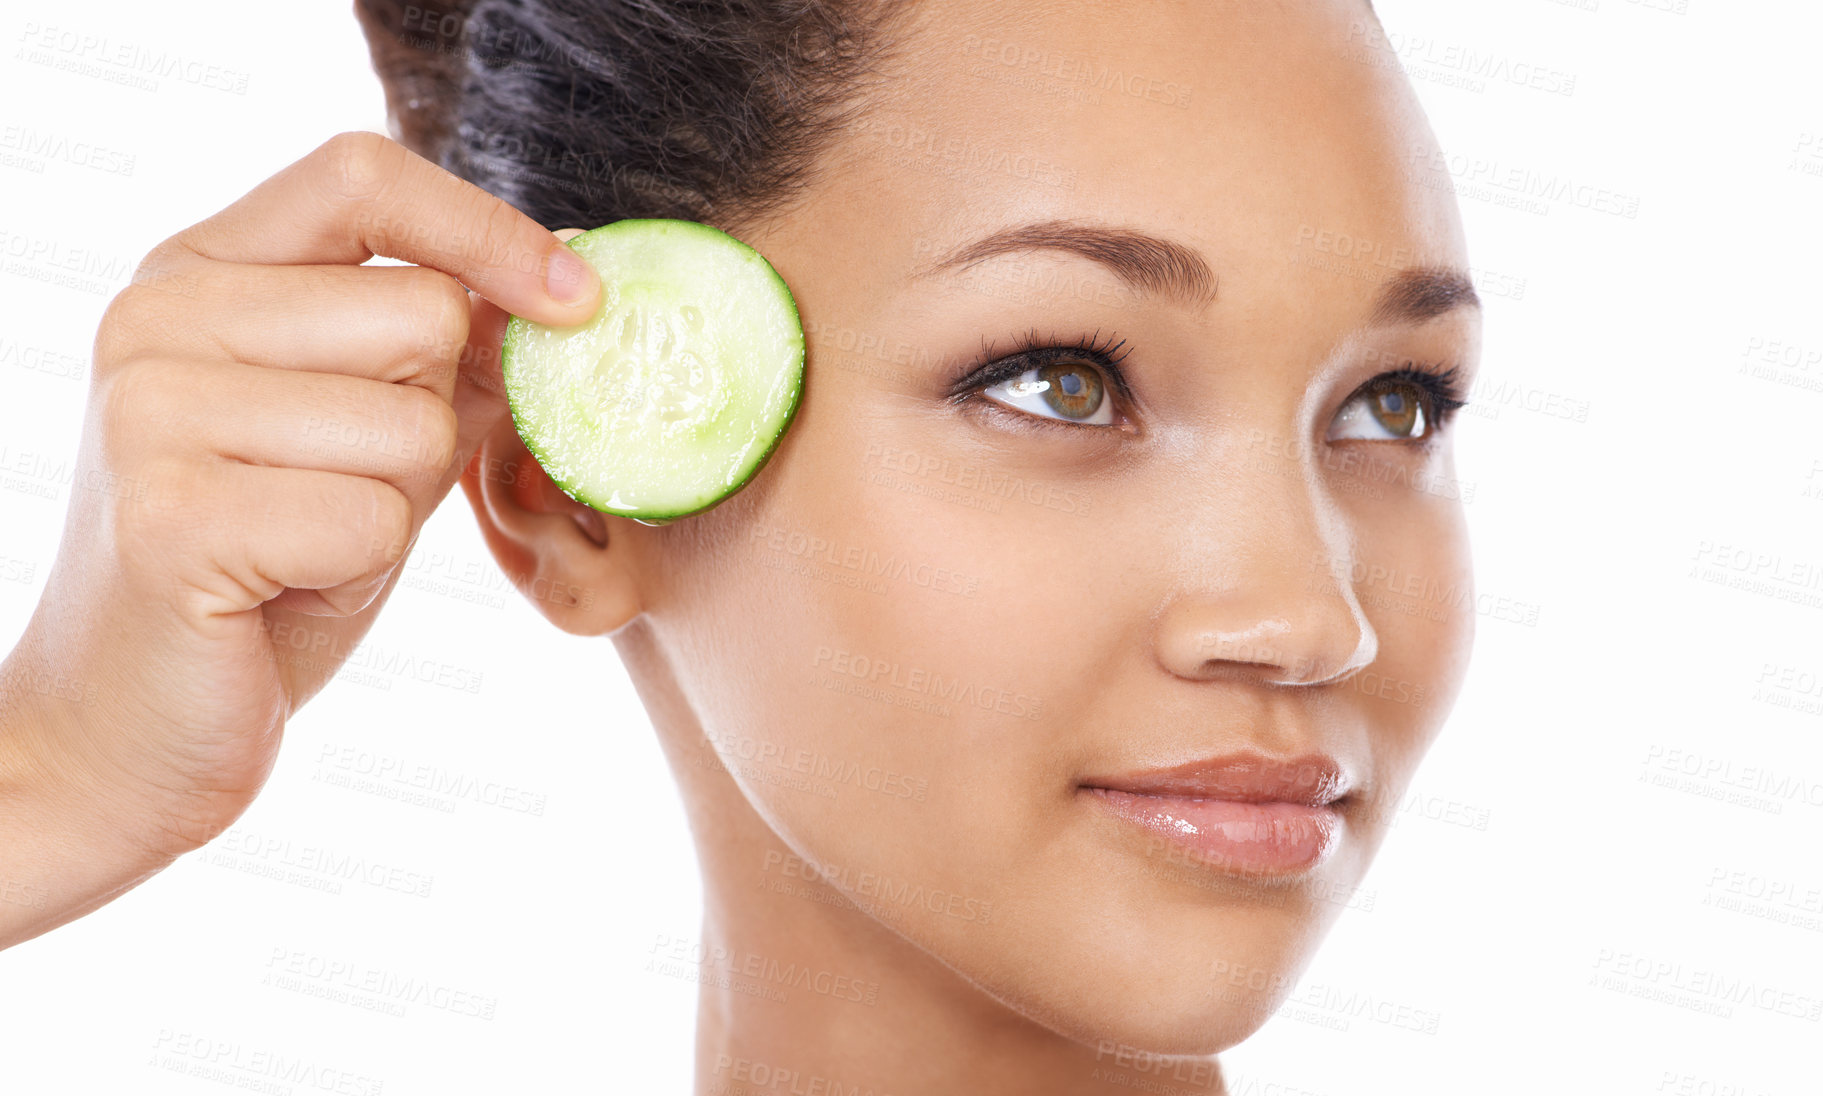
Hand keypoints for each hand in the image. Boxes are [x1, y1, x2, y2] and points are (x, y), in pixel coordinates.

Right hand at [0, 131, 600, 946]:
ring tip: (303, 544)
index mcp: (198, 272)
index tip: (579, 302)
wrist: (128, 723)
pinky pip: (373, 518)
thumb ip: (438, 353)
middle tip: (344, 491)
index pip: (363, 175)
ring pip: (412, 423)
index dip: (490, 229)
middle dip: (434, 421)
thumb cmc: (267, 569)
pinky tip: (278, 589)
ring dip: (395, 506)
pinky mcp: (169, 517)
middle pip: (422, 312)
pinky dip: (359, 570)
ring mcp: (150, 412)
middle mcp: (157, 317)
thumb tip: (573, 284)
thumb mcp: (360, 434)